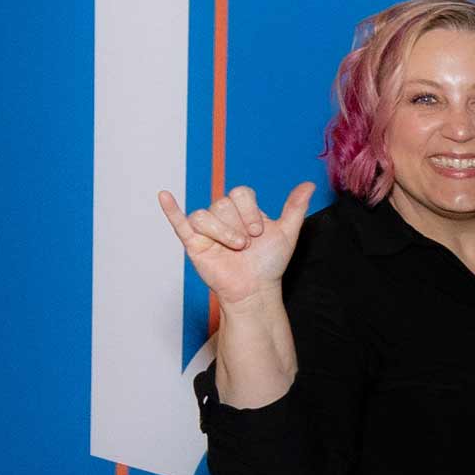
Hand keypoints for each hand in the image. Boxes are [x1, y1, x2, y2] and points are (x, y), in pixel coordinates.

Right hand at [156, 181, 311, 307]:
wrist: (255, 290)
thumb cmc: (269, 263)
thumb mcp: (287, 234)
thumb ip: (295, 208)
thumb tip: (309, 185)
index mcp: (242, 209)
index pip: (240, 193)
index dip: (250, 212)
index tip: (259, 232)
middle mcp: (223, 215)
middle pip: (222, 204)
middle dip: (237, 226)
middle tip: (245, 245)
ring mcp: (206, 228)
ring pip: (204, 215)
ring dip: (221, 233)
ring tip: (233, 249)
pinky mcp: (193, 242)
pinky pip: (179, 221)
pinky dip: (171, 210)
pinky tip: (165, 196)